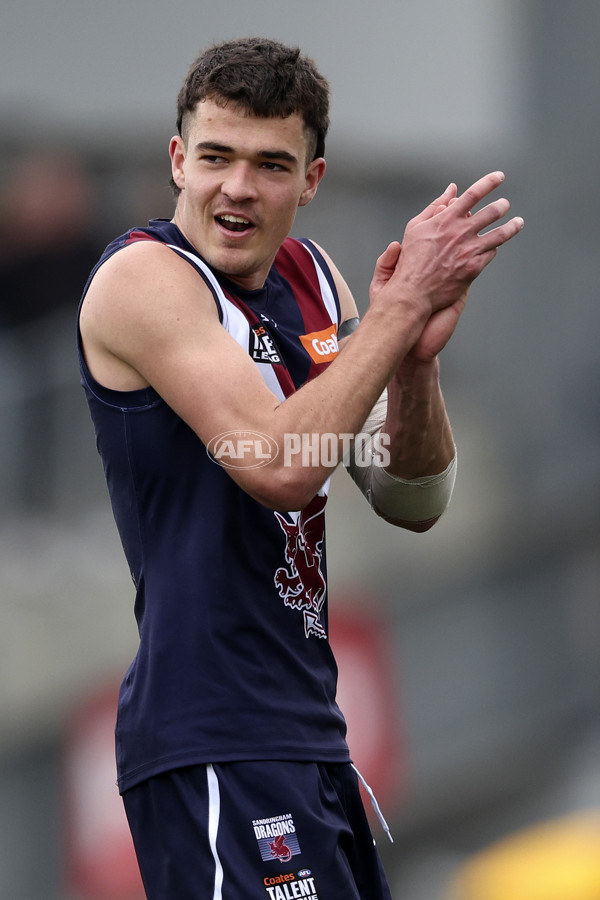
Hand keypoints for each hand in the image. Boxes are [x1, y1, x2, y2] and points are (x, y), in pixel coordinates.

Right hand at [397, 171, 522, 313]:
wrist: (414, 291)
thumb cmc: (412, 260)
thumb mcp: (416, 227)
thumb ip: (435, 205)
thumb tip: (451, 190)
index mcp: (447, 219)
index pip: (474, 194)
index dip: (489, 183)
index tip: (499, 177)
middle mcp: (461, 232)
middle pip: (492, 212)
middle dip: (502, 206)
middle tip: (505, 204)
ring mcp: (469, 250)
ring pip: (500, 234)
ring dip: (512, 226)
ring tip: (518, 222)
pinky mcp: (474, 267)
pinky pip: (491, 253)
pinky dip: (493, 248)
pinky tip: (494, 247)